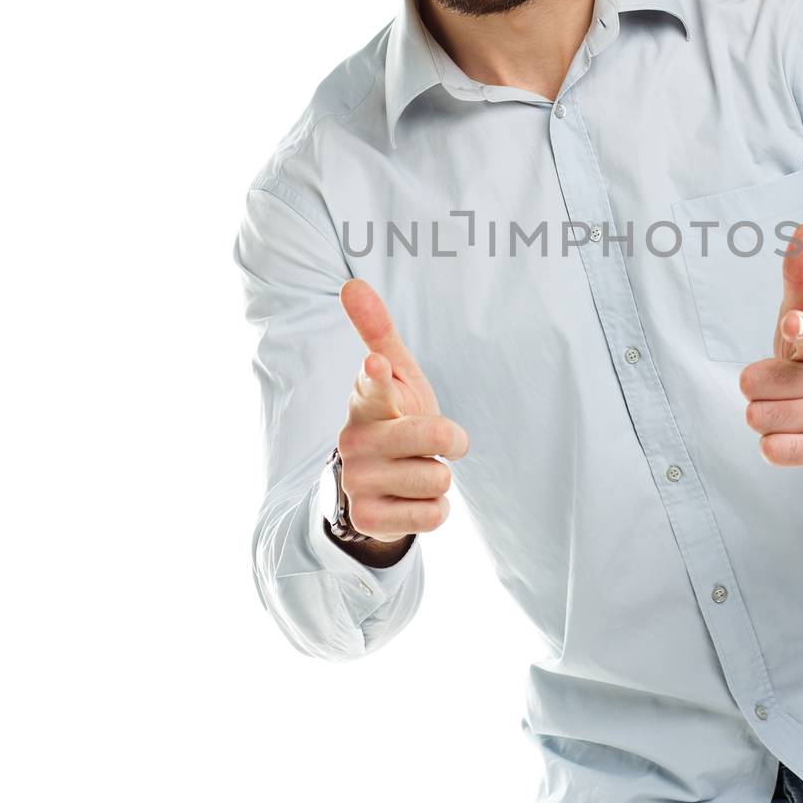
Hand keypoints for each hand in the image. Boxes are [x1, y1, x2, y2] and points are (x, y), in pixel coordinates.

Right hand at [336, 279, 469, 541]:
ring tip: (416, 471)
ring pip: (438, 478)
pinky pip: (433, 515)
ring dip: (438, 477)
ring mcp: (358, 482)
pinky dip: (434, 510)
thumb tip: (352, 283)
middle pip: (434, 435)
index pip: (373, 387)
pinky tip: (412, 501)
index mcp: (366, 401)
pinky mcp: (368, 519)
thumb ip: (378, 331)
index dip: (379, 378)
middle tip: (437, 441)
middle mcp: (355, 441)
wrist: (377, 481)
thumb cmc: (394, 416)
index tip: (379, 367)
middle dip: (450, 439)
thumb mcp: (396, 374)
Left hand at [737, 221, 802, 476]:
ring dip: (764, 417)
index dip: (799, 328)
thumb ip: (800, 273)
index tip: (791, 324)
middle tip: (784, 387)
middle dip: (758, 388)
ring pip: (758, 418)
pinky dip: (773, 445)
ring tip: (792, 411)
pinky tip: (795, 437)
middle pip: (754, 384)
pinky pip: (773, 450)